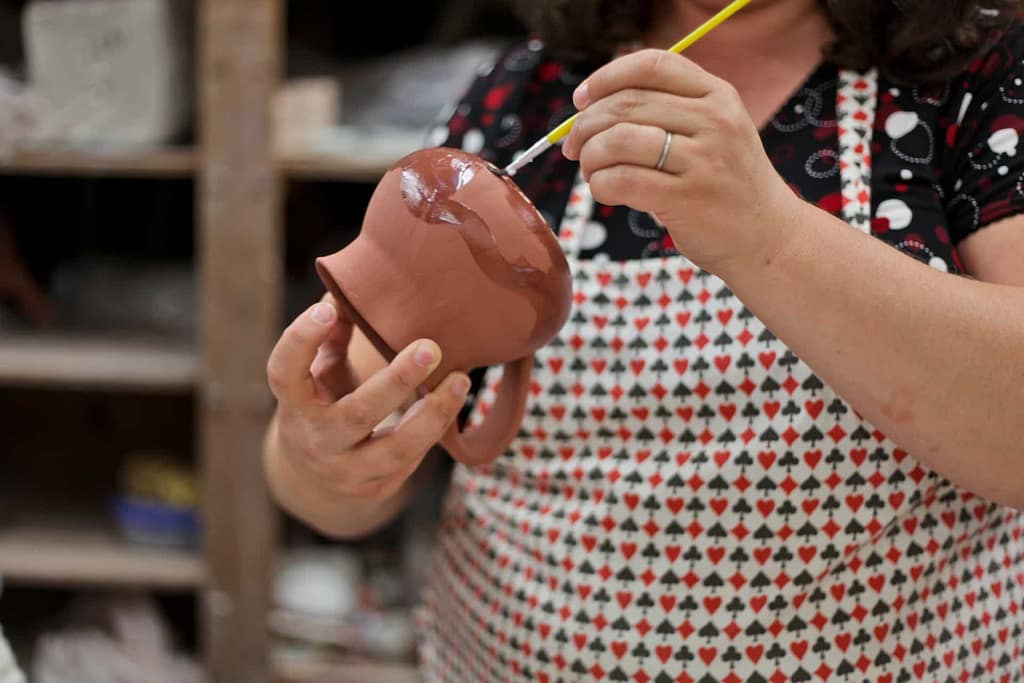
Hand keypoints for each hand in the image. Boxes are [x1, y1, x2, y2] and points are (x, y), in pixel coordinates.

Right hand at [266, 298, 470, 501]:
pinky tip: (450, 401)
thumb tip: (348, 286)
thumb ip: (334, 333)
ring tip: (461, 380)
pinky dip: (434, 428)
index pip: (285, 373)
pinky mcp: (376, 487)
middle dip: (397, 381)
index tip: (327, 308)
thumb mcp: (320, 371)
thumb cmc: (323, 404)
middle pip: (357, 414)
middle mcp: (317, 441)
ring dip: (434, 413)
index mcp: (294, 404)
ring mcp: (346, 471)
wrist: (315, 478)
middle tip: (430, 348)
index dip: (301, 340)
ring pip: (397, 447)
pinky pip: (413, 459)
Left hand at [561, 49, 799, 274]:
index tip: (581, 99)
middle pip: (626, 104)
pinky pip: (621, 180)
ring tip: (590, 171)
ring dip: (590, 156)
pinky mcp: (686, 199)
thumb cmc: (726, 185)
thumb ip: (668, 111)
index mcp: (718, 96)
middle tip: (573, 147)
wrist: (768, 237)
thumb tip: (592, 107)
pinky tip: (604, 191)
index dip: (606, 77)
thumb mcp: (714, 132)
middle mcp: (714, 121)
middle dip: (585, 125)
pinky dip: (600, 185)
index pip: (652, 65)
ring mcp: (702, 161)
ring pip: (619, 140)